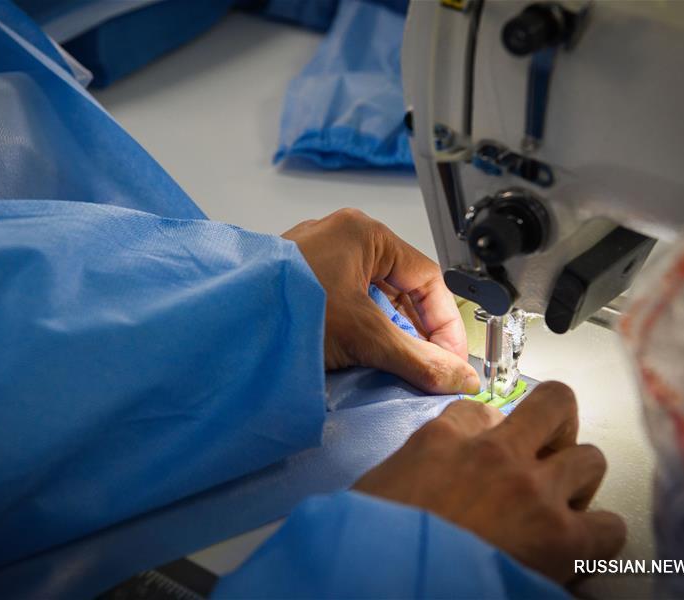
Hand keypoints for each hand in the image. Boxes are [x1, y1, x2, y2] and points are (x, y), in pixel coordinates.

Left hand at [283, 209, 478, 393]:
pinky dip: (360, 331)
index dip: (445, 323)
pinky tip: (362, 356)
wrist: (224, 322)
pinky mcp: (299, 283)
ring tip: (397, 366)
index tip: (453, 360)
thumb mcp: (364, 335)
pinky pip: (345, 305)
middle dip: (418, 331)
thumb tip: (459, 379)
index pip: (427, 278)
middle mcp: (341, 238)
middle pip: (400, 288)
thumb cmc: (288, 307)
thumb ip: (418, 359)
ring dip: (389, 333)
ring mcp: (317, 259)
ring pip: (372, 298)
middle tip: (430, 368)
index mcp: (364, 233)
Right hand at [354, 382, 625, 582]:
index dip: (492, 429)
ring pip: (589, 458)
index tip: (491, 446)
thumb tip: (433, 476)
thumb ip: (416, 466)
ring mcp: (533, 491)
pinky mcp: (561, 538)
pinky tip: (577, 549)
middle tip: (549, 450)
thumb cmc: (376, 543)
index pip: (483, 410)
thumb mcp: (379, 486)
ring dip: (578, 480)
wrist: (391, 580)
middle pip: (554, 403)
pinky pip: (609, 526)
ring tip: (560, 505)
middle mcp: (494, 453)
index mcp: (442, 439)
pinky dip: (598, 538)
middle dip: (557, 424)